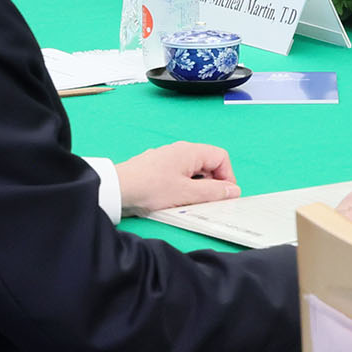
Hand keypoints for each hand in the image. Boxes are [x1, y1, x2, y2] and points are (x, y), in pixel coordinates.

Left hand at [115, 142, 238, 214]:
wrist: (118, 189)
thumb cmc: (151, 188)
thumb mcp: (187, 194)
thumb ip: (213, 192)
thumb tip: (233, 190)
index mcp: (190, 151)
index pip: (221, 157)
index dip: (227, 176)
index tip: (224, 195)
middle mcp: (180, 150)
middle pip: (208, 162)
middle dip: (213, 182)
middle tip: (209, 201)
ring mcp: (167, 157)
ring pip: (193, 169)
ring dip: (198, 185)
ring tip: (191, 202)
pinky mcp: (156, 166)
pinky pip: (179, 173)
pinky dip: (184, 185)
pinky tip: (175, 198)